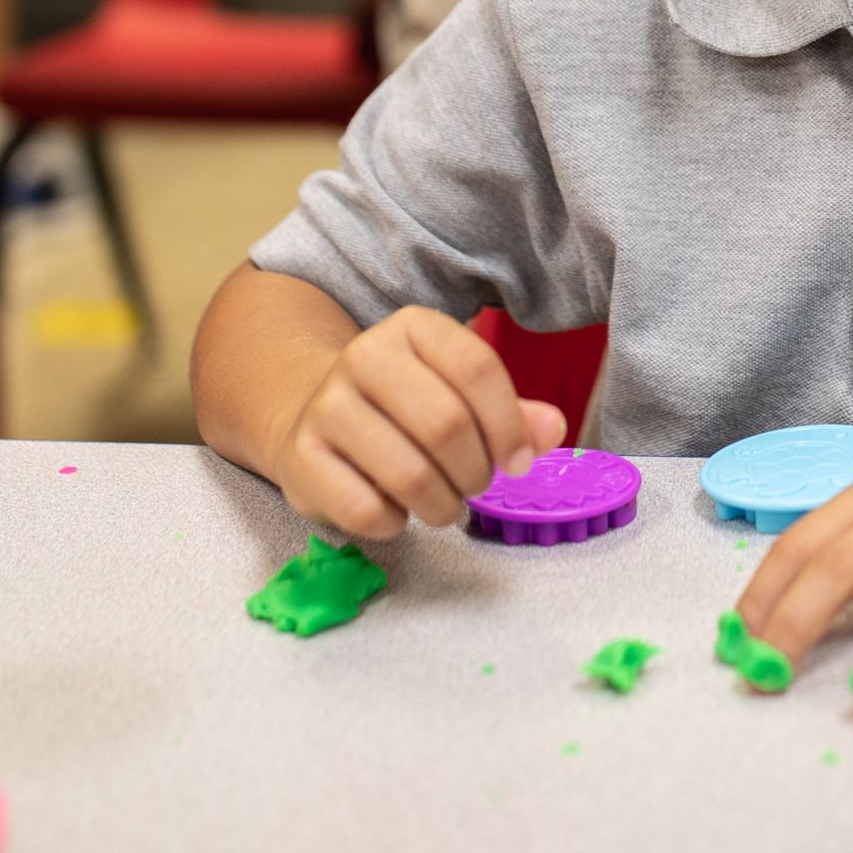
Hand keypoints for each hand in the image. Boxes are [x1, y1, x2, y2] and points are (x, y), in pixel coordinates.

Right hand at [268, 305, 566, 538]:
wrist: (311, 416)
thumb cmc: (404, 408)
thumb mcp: (459, 394)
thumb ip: (510, 411)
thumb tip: (553, 429)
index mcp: (413, 328)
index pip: (476, 368)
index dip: (509, 425)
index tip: (520, 462)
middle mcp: (364, 356)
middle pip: (446, 424)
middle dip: (476, 471)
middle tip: (476, 484)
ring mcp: (326, 406)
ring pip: (409, 474)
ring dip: (443, 505)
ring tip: (445, 505)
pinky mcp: (300, 458)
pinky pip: (366, 510)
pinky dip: (396, 524)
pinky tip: (397, 511)